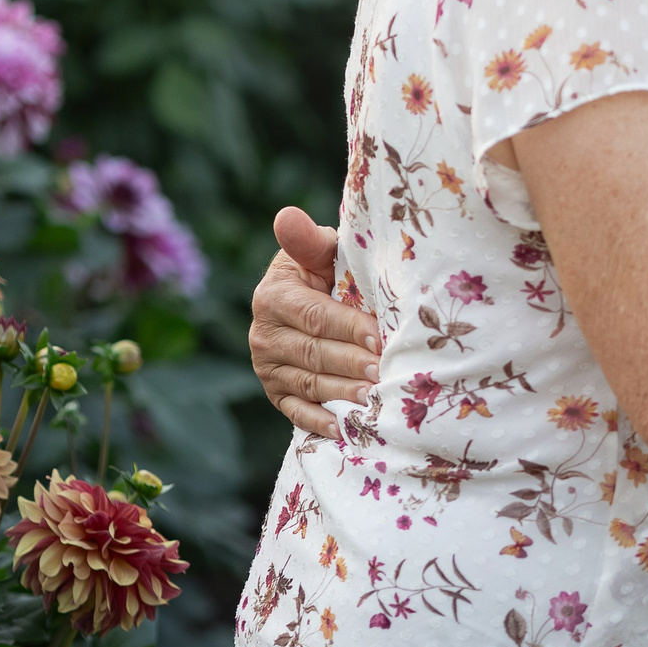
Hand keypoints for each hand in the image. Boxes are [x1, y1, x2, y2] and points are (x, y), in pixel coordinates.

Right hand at [248, 208, 378, 437]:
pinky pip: (297, 412)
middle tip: (383, 372)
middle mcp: (264, 333)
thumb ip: (308, 239)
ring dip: (342, 394)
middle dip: (351, 363)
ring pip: (309, 384)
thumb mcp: (320, 251)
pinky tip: (346, 431)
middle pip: (313, 353)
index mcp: (274, 295)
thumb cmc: (327, 270)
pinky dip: (321, 423)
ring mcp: (267, 366)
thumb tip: (286, 216)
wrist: (311, 299)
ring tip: (374, 399)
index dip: (347, 327)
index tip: (379, 336)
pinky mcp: (275, 393)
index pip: (313, 316)